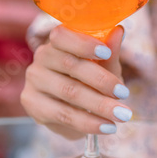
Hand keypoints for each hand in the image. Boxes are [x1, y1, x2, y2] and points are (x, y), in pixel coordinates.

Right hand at [20, 25, 131, 139]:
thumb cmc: (91, 77)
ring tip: (121, 114)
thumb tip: (118, 31)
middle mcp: (42, 56)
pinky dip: (88, 122)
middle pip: (69, 65)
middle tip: (124, 93)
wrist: (74, 107)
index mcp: (58, 40)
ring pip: (68, 92)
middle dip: (101, 80)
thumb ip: (110, 50)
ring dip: (99, 105)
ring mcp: (34, 80)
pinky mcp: (32, 104)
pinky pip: (62, 114)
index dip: (83, 43)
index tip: (106, 53)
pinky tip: (106, 126)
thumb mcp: (104, 64)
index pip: (62, 35)